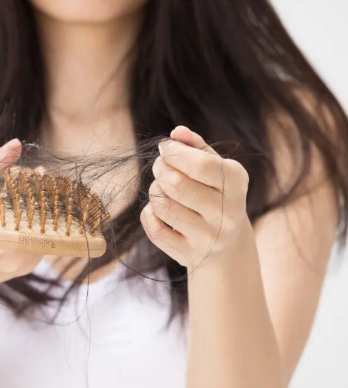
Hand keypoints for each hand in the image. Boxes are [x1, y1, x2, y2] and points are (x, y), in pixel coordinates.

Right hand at [0, 139, 42, 288]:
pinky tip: (39, 212)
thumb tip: (16, 144)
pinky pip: (45, 239)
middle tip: (49, 182)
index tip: (40, 173)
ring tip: (47, 194)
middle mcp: (2, 246)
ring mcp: (17, 259)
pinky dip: (46, 223)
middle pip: (39, 214)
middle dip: (46, 196)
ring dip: (49, 209)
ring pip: (46, 227)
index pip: (21, 200)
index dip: (35, 185)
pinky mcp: (27, 266)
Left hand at [140, 126, 251, 269]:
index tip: (165, 148)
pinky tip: (158, 211)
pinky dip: (149, 215)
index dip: (175, 152)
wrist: (225, 245)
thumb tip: (177, 133)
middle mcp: (228, 213)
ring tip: (162, 189)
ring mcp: (210, 237)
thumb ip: (195, 146)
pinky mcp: (190, 255)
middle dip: (160, 169)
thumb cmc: (214, 193)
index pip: (202, 165)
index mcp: (237, 183)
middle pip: (176, 183)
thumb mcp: (213, 167)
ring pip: (162, 205)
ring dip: (155, 192)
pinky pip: (154, 230)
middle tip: (160, 167)